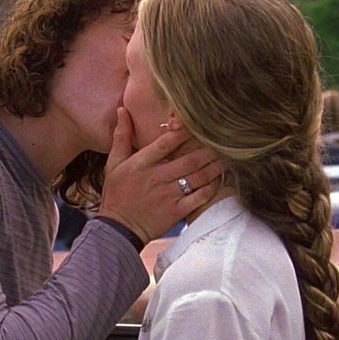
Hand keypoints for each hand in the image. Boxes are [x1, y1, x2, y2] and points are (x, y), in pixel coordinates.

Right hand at [99, 108, 222, 243]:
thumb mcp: (113, 163)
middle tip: (222, 141)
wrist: (117, 229)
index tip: (198, 123)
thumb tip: (123, 110)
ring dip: (214, 167)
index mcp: (142, 163)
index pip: (167, 142)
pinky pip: (199, 197)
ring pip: (198, 177)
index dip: (184, 131)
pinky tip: (217, 180)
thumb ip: (121, 136)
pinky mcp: (176, 211)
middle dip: (208, 150)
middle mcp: (157, 178)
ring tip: (225, 158)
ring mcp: (168, 195)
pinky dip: (211, 188)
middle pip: (190, 160)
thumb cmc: (116, 194)